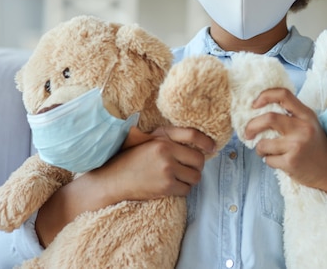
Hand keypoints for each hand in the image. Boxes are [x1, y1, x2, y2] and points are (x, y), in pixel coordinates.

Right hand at [98, 125, 215, 202]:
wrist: (113, 180)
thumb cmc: (130, 159)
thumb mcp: (147, 140)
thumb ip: (168, 138)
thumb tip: (195, 141)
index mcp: (162, 138)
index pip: (193, 136)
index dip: (207, 142)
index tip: (213, 148)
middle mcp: (166, 152)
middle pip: (199, 160)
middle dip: (197, 166)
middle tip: (190, 168)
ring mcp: (167, 170)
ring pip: (195, 177)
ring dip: (190, 179)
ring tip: (179, 178)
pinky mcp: (166, 187)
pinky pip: (186, 190)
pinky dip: (182, 190)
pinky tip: (171, 187)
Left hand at [243, 88, 326, 191]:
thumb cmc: (315, 146)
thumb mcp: (309, 124)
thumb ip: (291, 115)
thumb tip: (260, 110)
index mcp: (306, 115)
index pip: (283, 95)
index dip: (264, 96)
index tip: (254, 105)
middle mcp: (302, 128)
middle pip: (268, 118)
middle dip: (252, 126)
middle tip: (247, 132)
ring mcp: (297, 145)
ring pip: (264, 143)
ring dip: (259, 148)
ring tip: (265, 151)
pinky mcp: (291, 162)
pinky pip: (268, 160)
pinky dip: (268, 160)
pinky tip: (278, 161)